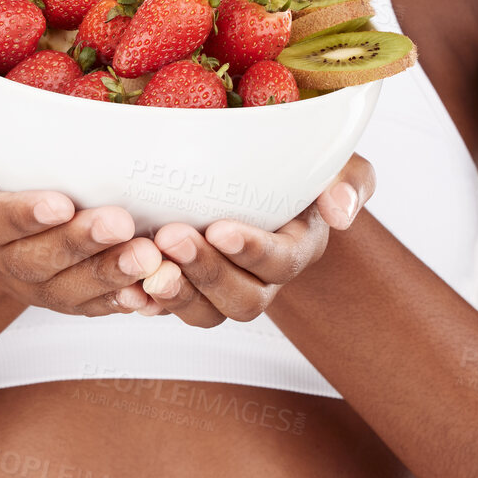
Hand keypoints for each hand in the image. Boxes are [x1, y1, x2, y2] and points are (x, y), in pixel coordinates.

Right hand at [0, 108, 165, 315]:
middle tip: (120, 224)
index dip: (24, 214)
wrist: (3, 188)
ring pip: (67, 290)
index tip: (61, 203)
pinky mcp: (65, 296)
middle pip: (34, 260)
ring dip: (107, 276)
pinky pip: (93, 307)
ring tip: (148, 257)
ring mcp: (31, 281)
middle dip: (78, 245)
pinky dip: (123, 302)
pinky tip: (152, 294)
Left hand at [138, 153, 376, 327]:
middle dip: (206, 272)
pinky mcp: (189, 290)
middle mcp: (264, 279)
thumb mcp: (334, 163)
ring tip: (146, 266)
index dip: (252, 250)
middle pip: (244, 299)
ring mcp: (225, 289)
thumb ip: (350, 182)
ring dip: (177, 293)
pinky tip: (127, 289)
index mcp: (300, 248)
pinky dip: (149, 304)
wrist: (260, 178)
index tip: (219, 228)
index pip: (282, 262)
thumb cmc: (299, 166)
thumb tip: (341, 212)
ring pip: (206, 314)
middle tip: (171, 238)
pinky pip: (171, 311)